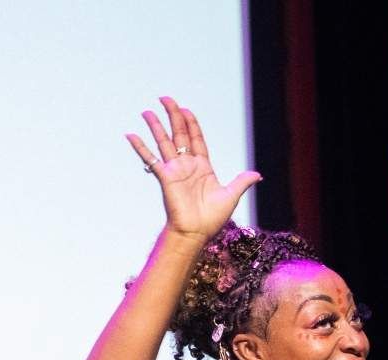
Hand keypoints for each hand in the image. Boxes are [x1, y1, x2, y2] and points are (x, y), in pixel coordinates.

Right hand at [126, 97, 261, 242]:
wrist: (196, 232)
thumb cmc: (212, 218)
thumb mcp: (231, 195)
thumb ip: (242, 182)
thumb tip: (257, 176)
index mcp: (202, 166)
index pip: (196, 138)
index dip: (191, 123)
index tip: (184, 110)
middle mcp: (187, 165)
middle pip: (179, 134)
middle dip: (173, 115)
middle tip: (165, 99)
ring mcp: (174, 170)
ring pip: (164, 142)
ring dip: (156, 126)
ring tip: (147, 112)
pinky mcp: (165, 177)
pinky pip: (151, 159)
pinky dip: (140, 148)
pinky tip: (130, 135)